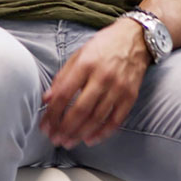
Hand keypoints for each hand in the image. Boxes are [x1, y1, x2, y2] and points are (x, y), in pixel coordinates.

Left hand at [40, 20, 150, 147]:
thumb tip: (46, 99)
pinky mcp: (131, 96)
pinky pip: (116, 120)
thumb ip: (62, 77)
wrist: (136, 38)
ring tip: (68, 142)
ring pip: (97, 118)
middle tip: (55, 139)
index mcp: (86, 64)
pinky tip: (90, 139)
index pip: (64, 94)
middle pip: (81, 110)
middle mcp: (103, 76)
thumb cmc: (104, 45)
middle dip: (65, 128)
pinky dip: (103, 133)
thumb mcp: (79, 55)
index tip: (45, 125)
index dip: (53, 113)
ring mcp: (118, 87)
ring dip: (80, 133)